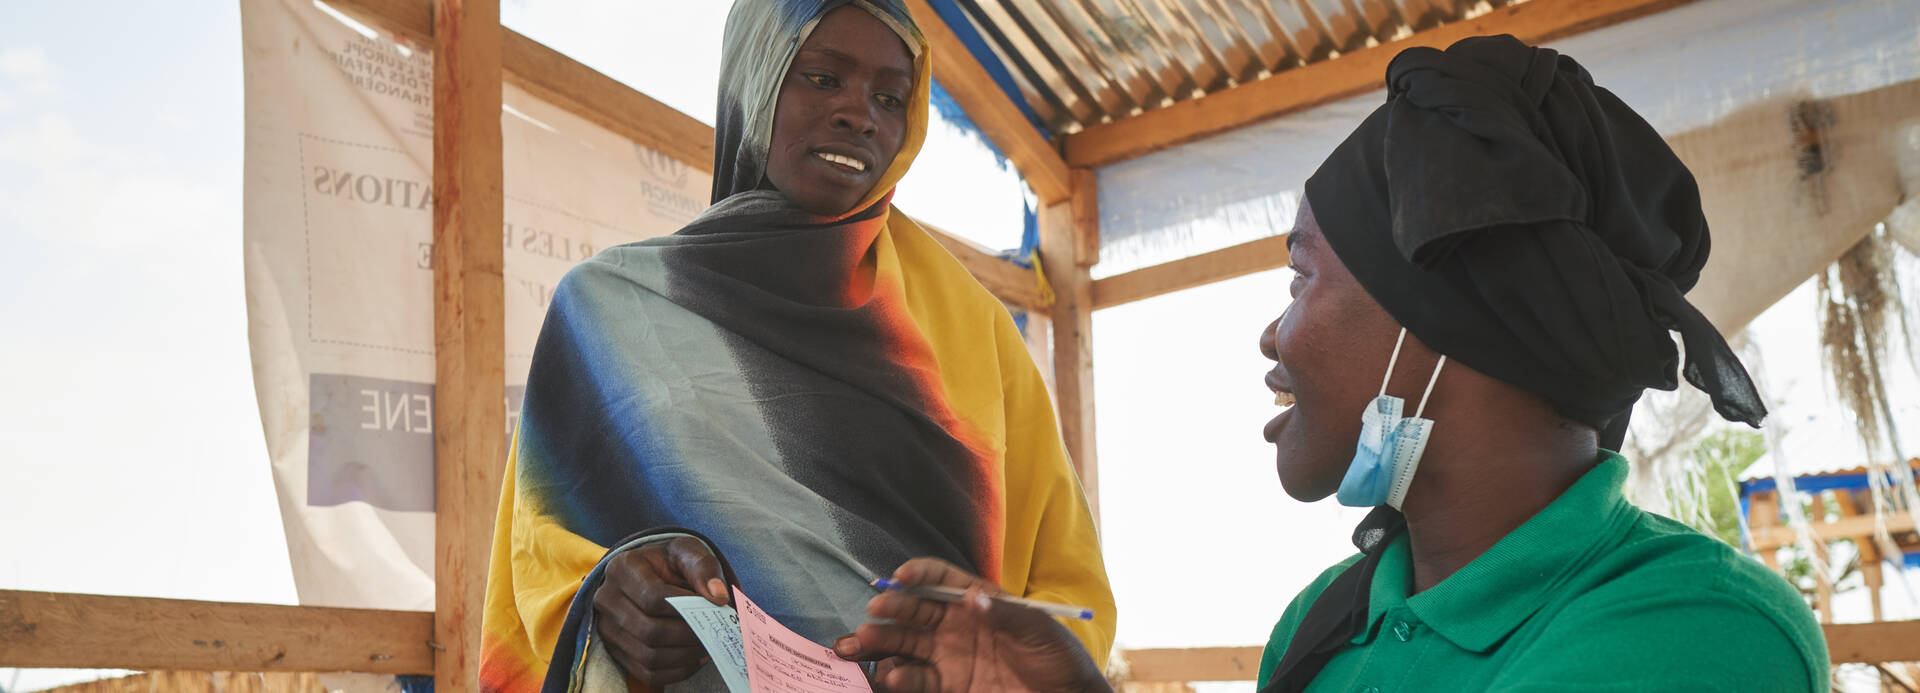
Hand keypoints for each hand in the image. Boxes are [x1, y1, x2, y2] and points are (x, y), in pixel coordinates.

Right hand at [591, 536, 729, 687]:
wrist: (651, 574)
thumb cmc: (670, 562)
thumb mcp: (687, 552)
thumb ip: (703, 568)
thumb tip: (718, 596)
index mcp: (622, 567)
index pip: (652, 597)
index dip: (686, 607)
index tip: (712, 607)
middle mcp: (607, 598)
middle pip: (649, 630)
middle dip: (688, 635)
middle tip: (714, 631)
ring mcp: (607, 628)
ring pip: (648, 656)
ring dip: (685, 656)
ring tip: (707, 645)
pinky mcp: (615, 651)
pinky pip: (647, 674)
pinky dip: (677, 671)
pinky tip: (695, 658)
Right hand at [833, 558, 1109, 692]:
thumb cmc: (1060, 658)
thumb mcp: (1041, 631)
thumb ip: (1008, 616)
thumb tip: (973, 599)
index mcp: (979, 600)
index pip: (941, 578)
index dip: (920, 573)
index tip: (901, 577)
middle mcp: (956, 624)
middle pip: (914, 610)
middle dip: (890, 608)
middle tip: (873, 612)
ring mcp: (949, 656)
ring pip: (905, 643)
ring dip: (882, 642)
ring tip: (861, 644)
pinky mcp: (947, 686)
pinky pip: (915, 678)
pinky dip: (899, 677)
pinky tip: (891, 677)